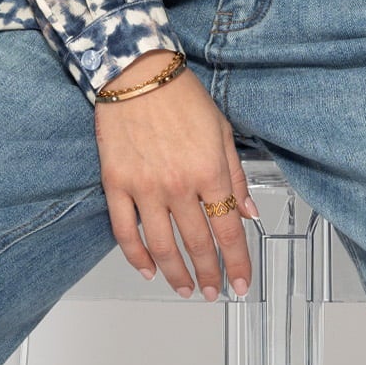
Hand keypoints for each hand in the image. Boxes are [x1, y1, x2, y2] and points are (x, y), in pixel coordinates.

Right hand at [95, 55, 260, 299]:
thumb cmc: (181, 97)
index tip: (241, 283)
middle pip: (198, 243)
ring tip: (185, 288)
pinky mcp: (117, 184)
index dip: (237, 262)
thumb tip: (248, 212)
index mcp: (210, 171)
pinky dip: (136, 256)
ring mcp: (145, 187)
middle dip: (209, 274)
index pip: (229, 230)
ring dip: (176, 273)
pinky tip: (148, 269)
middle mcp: (179, 185)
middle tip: (213, 291)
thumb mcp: (222, 132)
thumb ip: (236, 176)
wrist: (136, 73)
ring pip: (162, 245)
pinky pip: (125, 230)